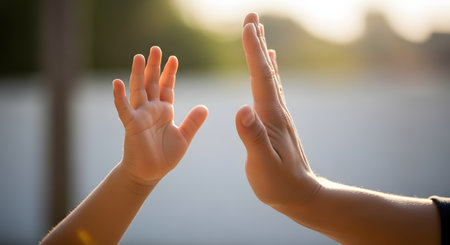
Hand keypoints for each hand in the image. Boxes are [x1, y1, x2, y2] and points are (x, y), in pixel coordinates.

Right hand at [113, 46, 207, 184]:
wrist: (150, 173)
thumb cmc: (165, 157)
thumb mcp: (184, 137)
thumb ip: (193, 122)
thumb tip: (205, 107)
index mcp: (164, 111)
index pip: (167, 87)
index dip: (170, 73)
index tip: (174, 58)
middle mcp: (151, 110)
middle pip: (153, 83)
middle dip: (155, 66)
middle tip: (156, 48)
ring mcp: (140, 116)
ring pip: (139, 90)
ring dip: (138, 73)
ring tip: (138, 56)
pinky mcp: (131, 125)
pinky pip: (124, 108)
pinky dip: (120, 96)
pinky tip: (117, 83)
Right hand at [236, 13, 319, 205]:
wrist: (301, 195)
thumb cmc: (279, 184)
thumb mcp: (262, 164)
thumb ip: (252, 138)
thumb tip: (242, 108)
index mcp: (270, 116)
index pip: (260, 76)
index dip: (253, 50)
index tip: (247, 25)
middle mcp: (277, 109)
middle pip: (267, 69)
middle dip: (257, 42)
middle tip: (252, 17)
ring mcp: (278, 114)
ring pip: (270, 76)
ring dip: (262, 53)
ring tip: (259, 34)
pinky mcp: (276, 121)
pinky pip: (271, 88)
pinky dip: (268, 71)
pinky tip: (270, 66)